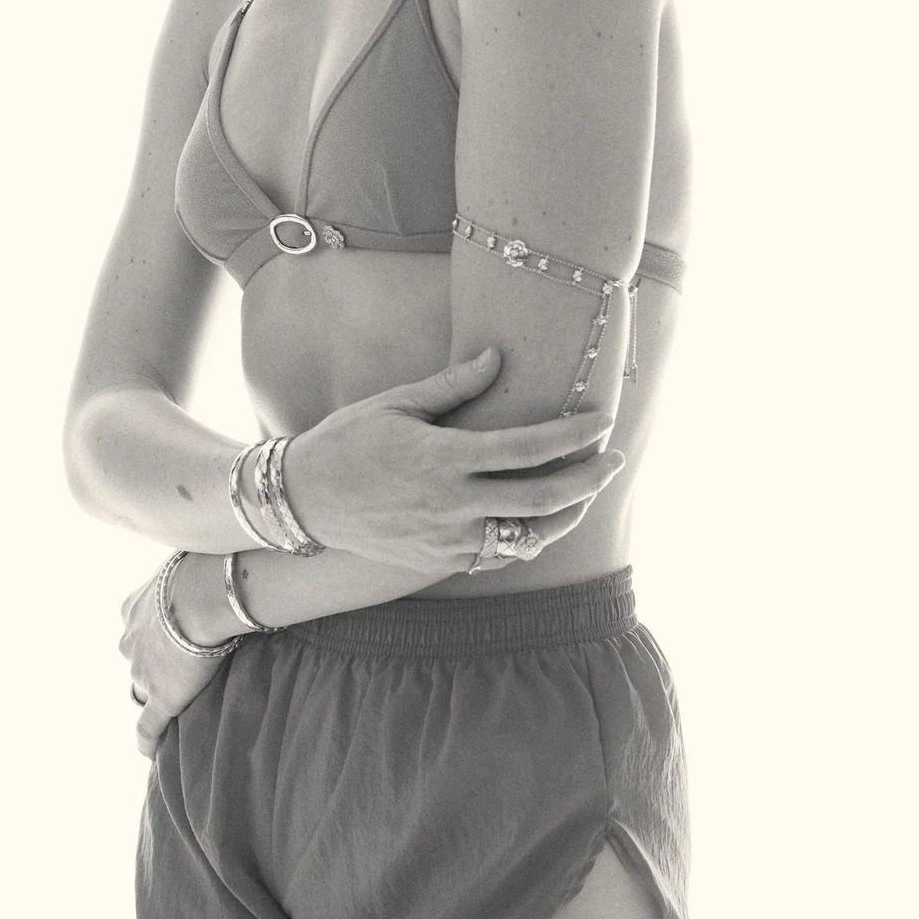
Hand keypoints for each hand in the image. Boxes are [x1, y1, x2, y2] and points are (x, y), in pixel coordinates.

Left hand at [118, 568, 231, 760]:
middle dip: (150, 667)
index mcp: (134, 609)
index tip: (166, 642)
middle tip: (175, 670)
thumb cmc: (203, 570)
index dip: (151, 639)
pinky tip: (150, 750)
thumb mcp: (190, 564)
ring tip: (171, 704)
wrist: (204, 594)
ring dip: (153, 695)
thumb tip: (220, 567)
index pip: (137, 631)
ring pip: (142, 690)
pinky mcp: (160, 698)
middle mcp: (130, 642)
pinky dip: (147, 741)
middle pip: (136, 662)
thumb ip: (192, 575)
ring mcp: (143, 672)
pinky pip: (147, 728)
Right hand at [280, 347, 625, 579]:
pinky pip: (498, 557)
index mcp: (444, 458)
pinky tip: (538, 520)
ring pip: (528, 539)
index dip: (574, 436)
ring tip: (586, 492)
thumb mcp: (396, 403)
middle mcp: (452, 505)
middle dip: (589, 480)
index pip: (529, 448)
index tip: (601, 420)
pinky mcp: (439, 562)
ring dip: (566, 516)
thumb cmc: (348, 441)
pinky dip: (526, 540)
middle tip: (614, 459)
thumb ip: (453, 385)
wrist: (304, 501)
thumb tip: (498, 356)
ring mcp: (447, 540)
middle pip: (542, 500)